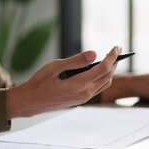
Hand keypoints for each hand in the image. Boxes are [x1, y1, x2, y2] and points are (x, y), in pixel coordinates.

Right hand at [6, 47, 120, 118]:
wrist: (31, 101)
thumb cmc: (40, 81)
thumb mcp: (55, 66)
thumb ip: (76, 60)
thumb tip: (94, 53)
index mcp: (79, 84)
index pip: (103, 68)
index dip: (112, 57)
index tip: (117, 47)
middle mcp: (85, 93)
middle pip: (107, 76)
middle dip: (114, 62)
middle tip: (117, 50)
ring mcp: (84, 98)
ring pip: (105, 83)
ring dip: (111, 71)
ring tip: (112, 59)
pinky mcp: (81, 100)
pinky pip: (98, 88)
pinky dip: (103, 78)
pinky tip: (101, 70)